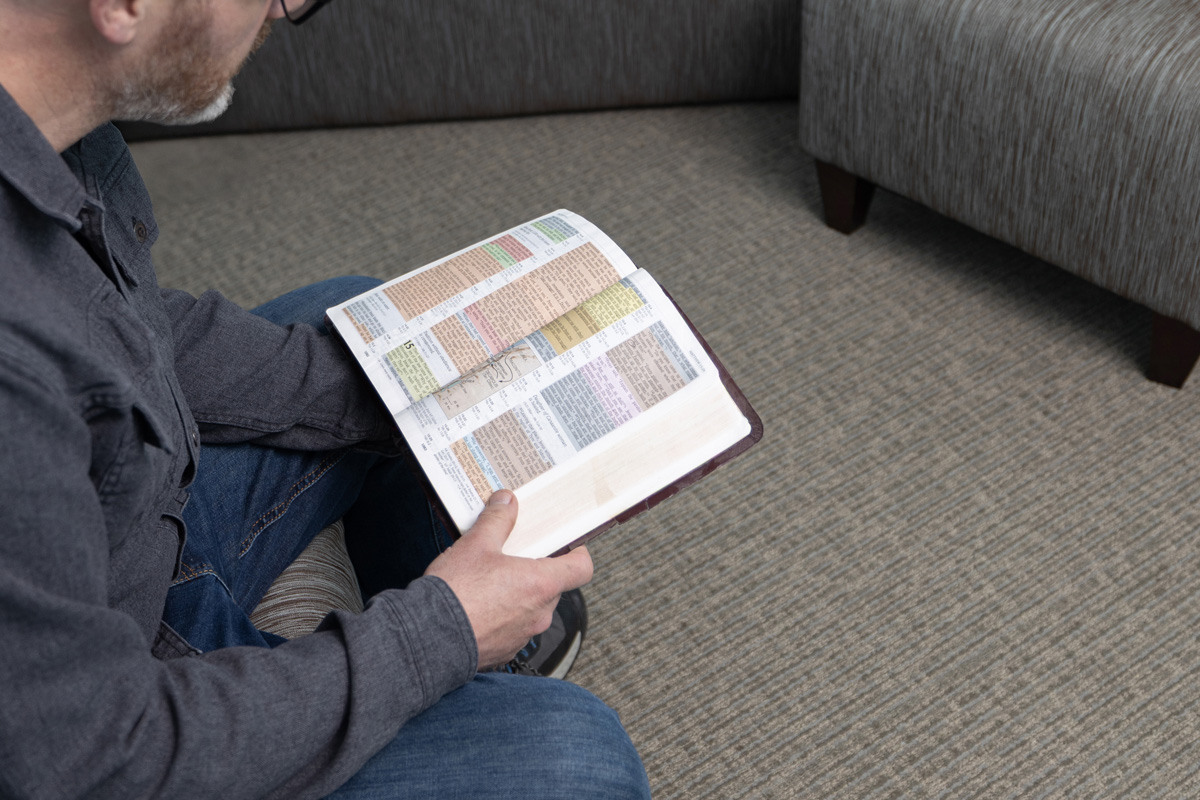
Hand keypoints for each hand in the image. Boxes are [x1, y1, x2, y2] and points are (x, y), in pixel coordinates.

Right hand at [424, 490, 592, 669]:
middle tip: (514, 557)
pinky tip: (479, 605)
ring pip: (531, 608)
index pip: (581, 569)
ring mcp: (523, 635)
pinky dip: (502, 616)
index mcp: (541, 583)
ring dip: (518, 594)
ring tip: (489, 581)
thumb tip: (507, 501)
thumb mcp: (476, 544)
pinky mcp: (505, 651)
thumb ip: (497, 519)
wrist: (429, 638)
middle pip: (553, 586)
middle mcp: (539, 613)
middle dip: (536, 571)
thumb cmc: (456, 593)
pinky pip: (512, 628)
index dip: (577, 554)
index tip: (565, 546)